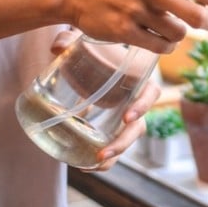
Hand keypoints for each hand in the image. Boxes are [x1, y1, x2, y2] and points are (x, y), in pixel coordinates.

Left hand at [49, 29, 158, 170]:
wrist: (85, 61)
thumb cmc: (93, 50)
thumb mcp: (82, 42)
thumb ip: (69, 41)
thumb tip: (57, 46)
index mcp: (137, 80)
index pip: (150, 93)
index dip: (143, 106)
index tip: (127, 116)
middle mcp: (134, 102)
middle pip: (138, 128)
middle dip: (123, 142)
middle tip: (104, 151)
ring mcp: (122, 119)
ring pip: (126, 142)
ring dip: (114, 155)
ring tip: (93, 163)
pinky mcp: (109, 129)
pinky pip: (112, 149)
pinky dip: (102, 162)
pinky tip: (83, 165)